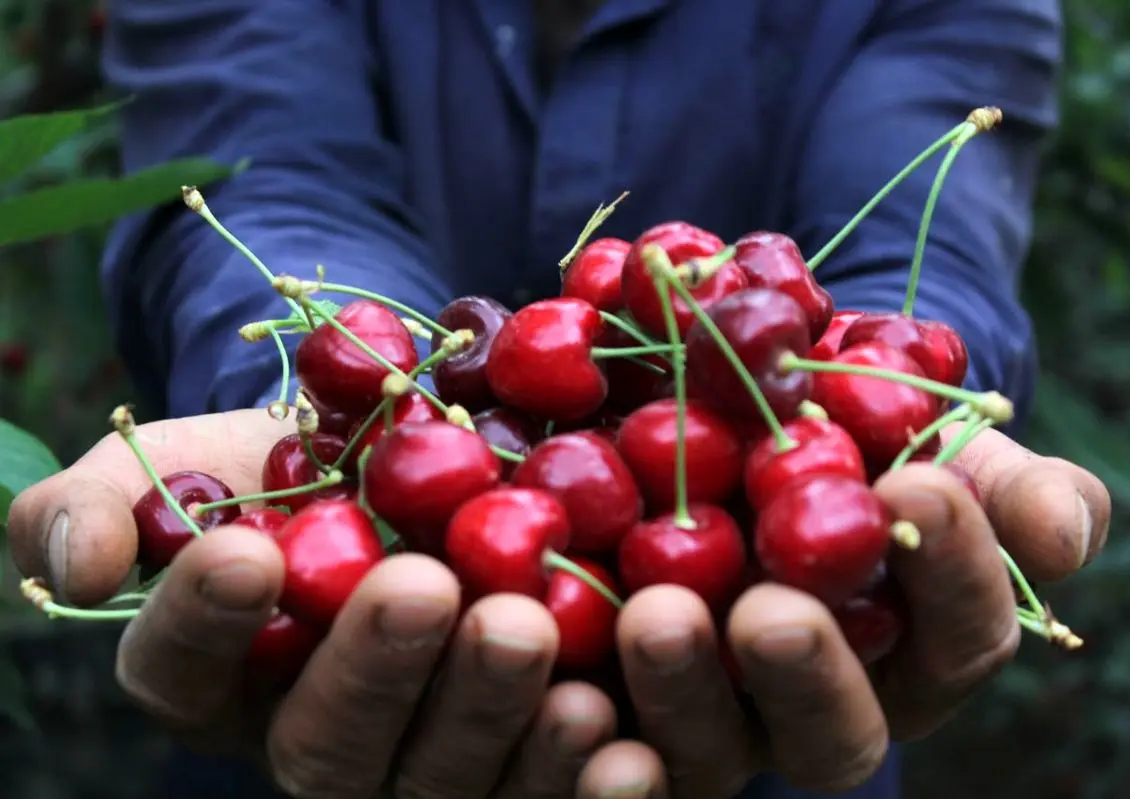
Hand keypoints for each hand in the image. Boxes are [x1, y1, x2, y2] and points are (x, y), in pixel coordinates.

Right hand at [6, 410, 662, 798]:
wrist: (438, 451)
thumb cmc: (307, 455)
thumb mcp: (204, 453)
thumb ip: (108, 501)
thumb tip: (81, 558)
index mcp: (226, 678)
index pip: (180, 672)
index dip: (202, 622)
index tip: (242, 551)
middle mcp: (326, 742)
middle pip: (329, 750)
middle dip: (374, 673)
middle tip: (425, 587)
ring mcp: (430, 768)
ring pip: (443, 787)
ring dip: (489, 722)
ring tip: (532, 635)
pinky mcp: (531, 769)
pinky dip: (595, 784)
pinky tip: (628, 743)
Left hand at [606, 424, 1110, 797]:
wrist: (734, 415)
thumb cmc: (854, 428)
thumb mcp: (927, 433)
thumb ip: (1004, 482)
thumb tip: (1062, 528)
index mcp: (916, 649)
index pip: (957, 635)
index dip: (952, 569)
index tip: (919, 486)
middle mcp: (819, 704)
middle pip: (832, 732)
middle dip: (808, 674)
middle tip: (774, 611)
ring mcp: (717, 718)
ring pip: (708, 747)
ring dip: (683, 692)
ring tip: (653, 616)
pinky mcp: (618, 706)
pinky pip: (600, 739)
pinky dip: (580, 720)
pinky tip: (563, 673)